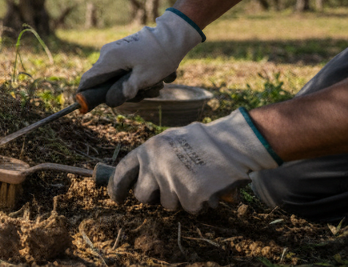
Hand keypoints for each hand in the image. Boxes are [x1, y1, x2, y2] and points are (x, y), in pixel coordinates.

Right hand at [78, 10, 202, 106]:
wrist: (173, 36)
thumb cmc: (159, 58)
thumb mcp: (143, 79)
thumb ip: (124, 91)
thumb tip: (109, 102)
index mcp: (109, 59)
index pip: (87, 81)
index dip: (87, 96)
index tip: (94, 106)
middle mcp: (108, 54)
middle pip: (107, 83)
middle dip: (127, 92)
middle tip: (147, 92)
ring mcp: (117, 52)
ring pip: (120, 78)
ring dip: (139, 86)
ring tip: (158, 83)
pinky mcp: (126, 52)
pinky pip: (128, 71)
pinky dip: (141, 77)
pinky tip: (158, 76)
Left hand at [109, 109, 280, 213]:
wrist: (231, 143)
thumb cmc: (203, 140)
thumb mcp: (169, 140)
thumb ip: (153, 156)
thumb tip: (140, 177)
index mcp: (148, 150)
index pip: (123, 171)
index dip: (117, 187)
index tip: (116, 198)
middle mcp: (155, 166)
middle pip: (142, 196)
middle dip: (154, 197)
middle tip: (169, 190)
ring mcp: (172, 182)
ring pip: (168, 205)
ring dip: (181, 199)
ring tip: (195, 181)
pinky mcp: (190, 196)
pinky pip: (190, 208)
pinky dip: (199, 203)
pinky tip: (207, 187)